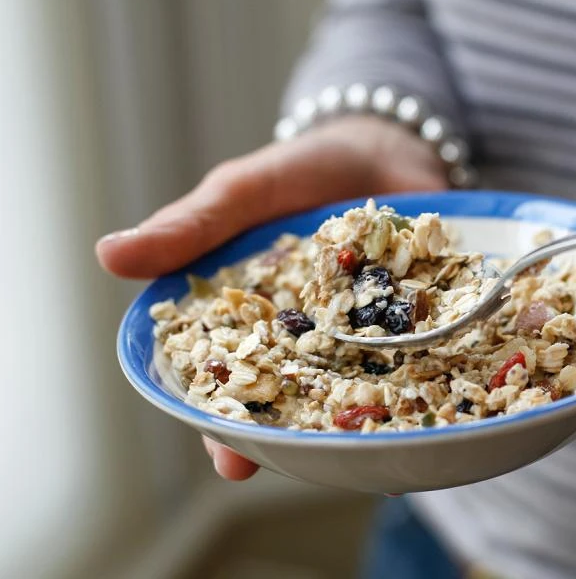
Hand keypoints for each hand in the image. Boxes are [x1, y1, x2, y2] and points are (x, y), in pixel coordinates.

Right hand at [97, 116, 446, 477]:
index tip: (229, 458)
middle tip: (305, 467)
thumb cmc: (301, 171)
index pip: (234, 382)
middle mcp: (313, 337)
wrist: (386, 144)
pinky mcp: (420, 318)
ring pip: (361, 390)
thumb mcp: (243, 193)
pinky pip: (423, 356)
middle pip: (300, 400)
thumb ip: (191, 228)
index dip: (227, 422)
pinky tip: (431, 410)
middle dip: (298, 436)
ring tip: (371, 455)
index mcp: (259, 319)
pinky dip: (428, 379)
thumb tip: (108, 254)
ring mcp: (370, 332)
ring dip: (364, 420)